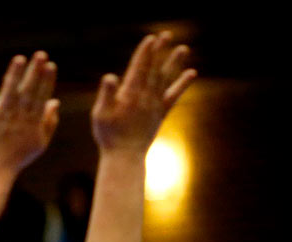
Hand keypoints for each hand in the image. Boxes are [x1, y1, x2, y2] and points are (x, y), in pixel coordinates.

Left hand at [0, 51, 58, 172]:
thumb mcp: (39, 142)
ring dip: (14, 75)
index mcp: (32, 122)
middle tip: (40, 54)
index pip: (41, 97)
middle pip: (28, 92)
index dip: (46, 81)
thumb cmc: (18, 157)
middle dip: (34, 73)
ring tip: (19, 59)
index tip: (51, 65)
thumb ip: (49, 122)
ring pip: (9, 93)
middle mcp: (18, 118)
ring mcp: (1, 118)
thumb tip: (56, 101)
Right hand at [91, 32, 195, 153]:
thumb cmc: (108, 136)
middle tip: (166, 35)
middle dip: (159, 52)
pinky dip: (182, 84)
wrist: (124, 156)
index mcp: (129, 95)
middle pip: (154, 70)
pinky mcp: (160, 113)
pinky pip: (174, 96)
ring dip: (174, 63)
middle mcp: (145, 97)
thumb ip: (106, 95)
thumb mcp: (100, 115)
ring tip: (183, 48)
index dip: (144, 53)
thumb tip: (110, 76)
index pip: (138, 69)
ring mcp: (154, 105)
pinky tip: (191, 73)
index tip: (150, 39)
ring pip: (166, 79)